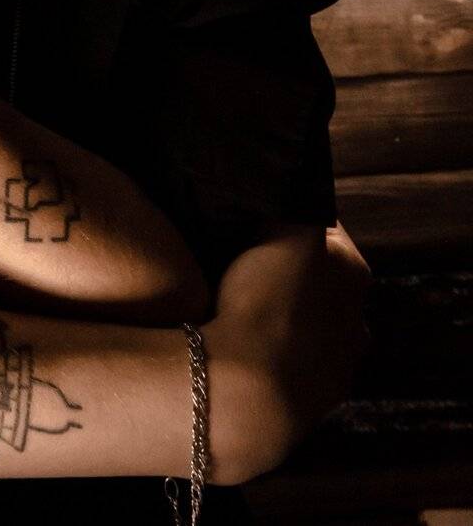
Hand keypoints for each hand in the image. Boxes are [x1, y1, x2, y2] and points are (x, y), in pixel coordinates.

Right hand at [202, 220, 372, 480]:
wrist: (249, 392)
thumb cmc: (267, 302)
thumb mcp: (284, 231)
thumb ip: (293, 205)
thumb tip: (287, 192)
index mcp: (355, 271)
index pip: (325, 227)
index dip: (290, 216)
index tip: (256, 216)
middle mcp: (357, 318)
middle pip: (319, 275)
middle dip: (288, 266)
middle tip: (243, 257)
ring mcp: (336, 364)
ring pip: (306, 320)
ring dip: (280, 310)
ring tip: (235, 300)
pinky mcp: (310, 399)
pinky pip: (288, 358)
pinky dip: (271, 347)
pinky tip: (242, 340)